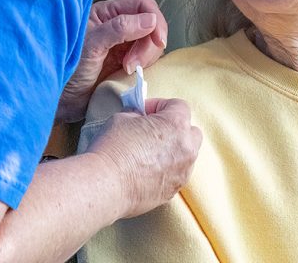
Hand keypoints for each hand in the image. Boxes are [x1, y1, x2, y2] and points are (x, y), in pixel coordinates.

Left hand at [55, 0, 168, 123]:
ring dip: (146, 58)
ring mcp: (123, 46)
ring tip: (127, 70)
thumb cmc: (67, 69)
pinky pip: (147, 61)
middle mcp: (118, 26)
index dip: (155, 20)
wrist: (59, 101)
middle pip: (151, 25)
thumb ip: (119, 29)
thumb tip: (151, 20)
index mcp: (107, 13)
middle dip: (148, 44)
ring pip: (151, 44)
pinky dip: (145, 67)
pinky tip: (129, 75)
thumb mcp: (91, 45)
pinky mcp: (126, 65)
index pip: (143, 5)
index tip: (158, 41)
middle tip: (131, 63)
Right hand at [87, 98, 202, 218]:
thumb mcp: (122, 118)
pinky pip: (176, 175)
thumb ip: (137, 115)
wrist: (106, 185)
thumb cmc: (114, 148)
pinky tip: (145, 172)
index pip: (179, 106)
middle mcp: (186, 148)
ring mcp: (182, 172)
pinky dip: (166, 171)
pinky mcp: (173, 191)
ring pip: (186, 156)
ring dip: (173, 151)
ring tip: (149, 154)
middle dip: (175, 128)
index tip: (145, 111)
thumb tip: (139, 117)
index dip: (161, 105)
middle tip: (152, 130)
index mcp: (176, 125)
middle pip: (191, 131)